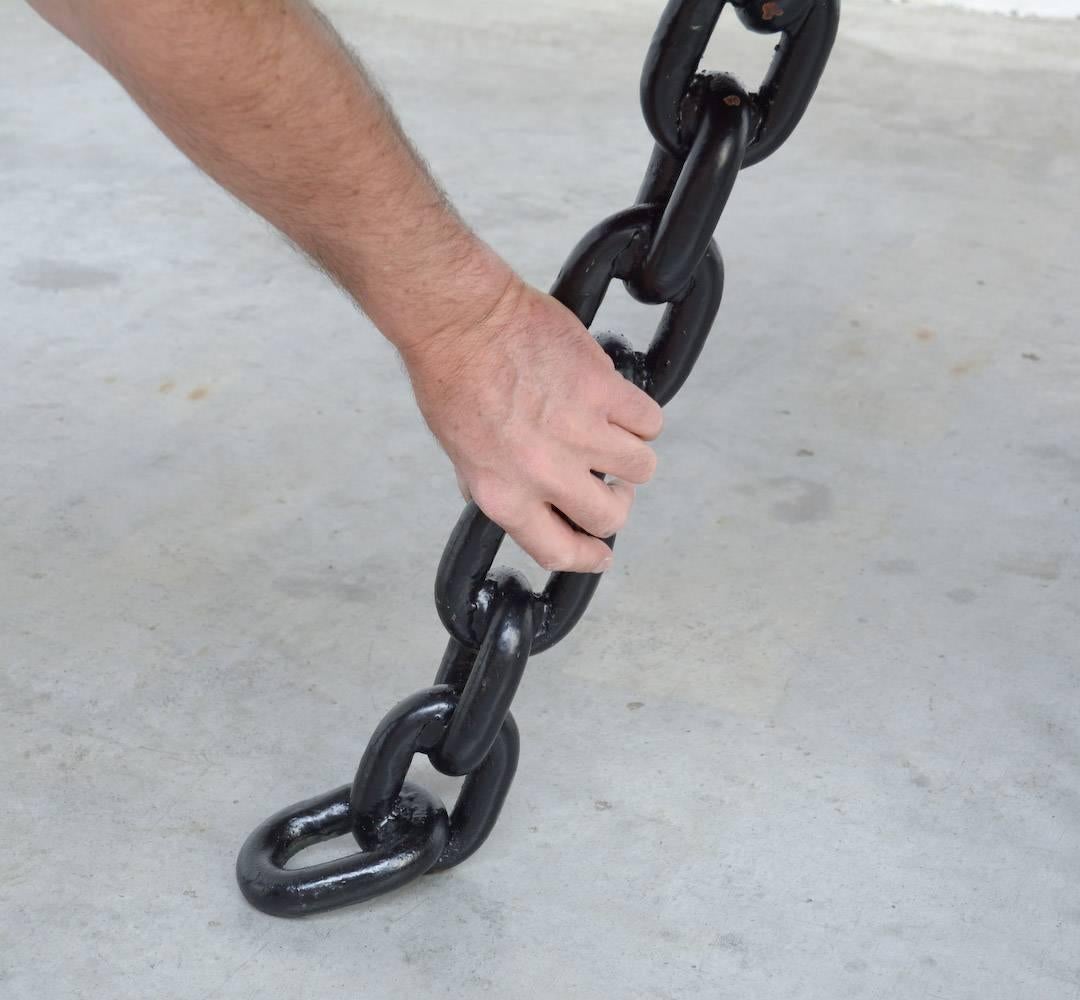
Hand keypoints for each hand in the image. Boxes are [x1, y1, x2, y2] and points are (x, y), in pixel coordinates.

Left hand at [402, 276, 663, 573]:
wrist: (462, 320)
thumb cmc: (453, 378)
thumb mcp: (461, 454)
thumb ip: (498, 486)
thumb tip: (525, 505)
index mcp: (503, 494)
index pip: (559, 551)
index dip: (587, 557)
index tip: (600, 554)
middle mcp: (544, 472)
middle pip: (608, 516)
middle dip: (615, 504)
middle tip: (611, 485)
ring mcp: (579, 431)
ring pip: (639, 468)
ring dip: (631, 456)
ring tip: (611, 434)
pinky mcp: (603, 390)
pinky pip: (649, 420)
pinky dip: (640, 416)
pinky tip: (618, 405)